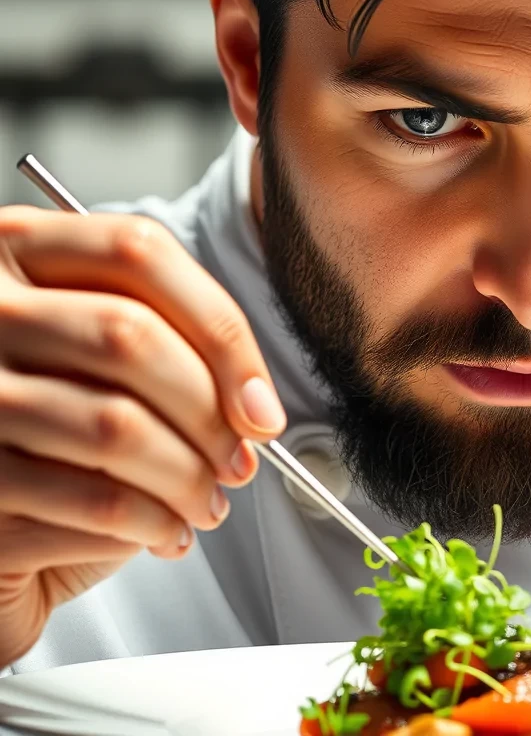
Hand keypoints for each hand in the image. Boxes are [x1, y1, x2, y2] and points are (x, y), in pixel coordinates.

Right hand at [0, 206, 286, 667]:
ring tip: (208, 502)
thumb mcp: (102, 355)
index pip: (139, 252)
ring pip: (114, 426)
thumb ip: (166, 341)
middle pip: (129, 337)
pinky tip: (167, 531)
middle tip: (241, 459)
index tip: (258, 397)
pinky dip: (151, 523)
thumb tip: (252, 403)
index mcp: (20, 249)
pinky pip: (89, 502)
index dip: (219, 328)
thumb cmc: (53, 426)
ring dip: (187, 477)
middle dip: (209, 411)